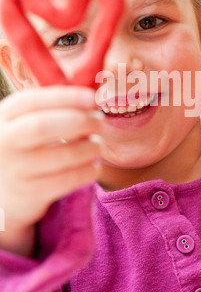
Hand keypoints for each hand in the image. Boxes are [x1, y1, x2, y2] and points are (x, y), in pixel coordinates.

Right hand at [0, 86, 101, 255]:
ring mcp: (15, 169)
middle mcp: (4, 142)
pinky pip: (67, 180)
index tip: (92, 98)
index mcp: (4, 116)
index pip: (32, 101)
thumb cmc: (24, 147)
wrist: (3, 192)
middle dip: (79, 121)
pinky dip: (87, 171)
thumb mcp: (25, 123)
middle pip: (43, 126)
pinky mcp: (30, 193)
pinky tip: (93, 166)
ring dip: (89, 148)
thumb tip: (94, 101)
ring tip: (98, 145)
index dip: (65, 97)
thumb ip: (53, 110)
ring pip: (61, 155)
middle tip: (99, 122)